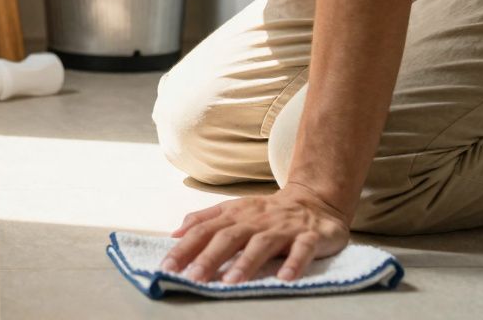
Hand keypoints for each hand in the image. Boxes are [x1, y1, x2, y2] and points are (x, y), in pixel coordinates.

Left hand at [161, 183, 349, 283]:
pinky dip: (295, 263)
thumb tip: (174, 233)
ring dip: (246, 263)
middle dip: (209, 258)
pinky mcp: (311, 236)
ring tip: (230, 282)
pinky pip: (303, 249)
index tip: (167, 266)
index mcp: (234, 214)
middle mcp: (256, 220)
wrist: (315, 200)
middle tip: (193, 278)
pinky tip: (285, 279)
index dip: (185, 248)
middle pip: (228, 237)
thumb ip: (204, 220)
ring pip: (262, 244)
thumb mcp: (234, 210)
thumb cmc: (267, 212)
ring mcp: (283, 228)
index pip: (204, 230)